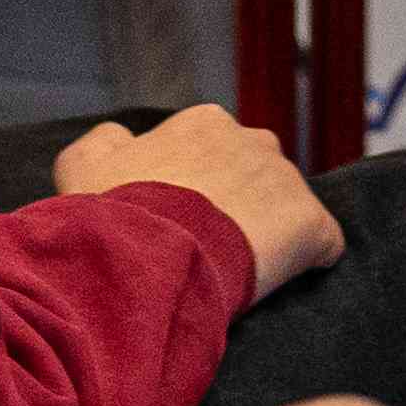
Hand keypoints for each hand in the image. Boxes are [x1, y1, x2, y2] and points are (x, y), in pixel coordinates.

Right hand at [52, 102, 343, 298]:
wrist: (148, 259)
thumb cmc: (114, 216)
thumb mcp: (82, 166)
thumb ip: (105, 142)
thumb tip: (120, 138)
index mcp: (202, 123)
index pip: (212, 151)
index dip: (197, 190)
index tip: (181, 222)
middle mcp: (252, 139)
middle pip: (255, 172)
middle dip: (240, 203)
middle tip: (210, 247)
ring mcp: (285, 180)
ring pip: (287, 205)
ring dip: (269, 233)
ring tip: (239, 270)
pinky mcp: (310, 225)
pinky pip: (322, 243)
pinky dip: (308, 262)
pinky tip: (278, 283)